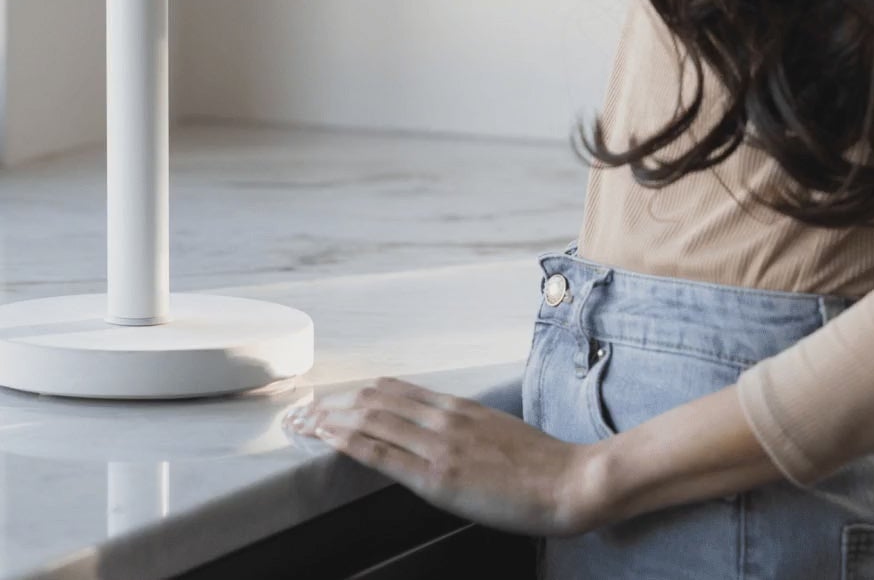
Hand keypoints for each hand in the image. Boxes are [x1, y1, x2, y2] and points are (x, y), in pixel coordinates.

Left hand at [284, 375, 605, 536]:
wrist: (568, 482)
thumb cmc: (540, 464)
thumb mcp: (496, 431)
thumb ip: (464, 428)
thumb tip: (438, 431)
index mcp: (457, 408)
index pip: (395, 390)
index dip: (359, 393)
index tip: (334, 397)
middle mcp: (443, 418)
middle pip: (375, 400)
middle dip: (336, 403)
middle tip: (305, 408)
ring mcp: (439, 446)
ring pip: (372, 419)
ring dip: (333, 419)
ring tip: (305, 421)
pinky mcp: (438, 477)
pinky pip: (382, 453)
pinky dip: (349, 442)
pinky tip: (329, 439)